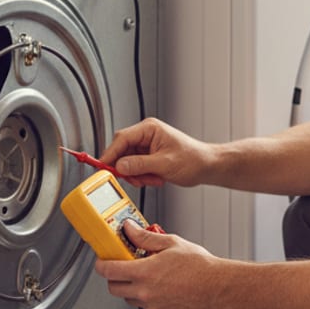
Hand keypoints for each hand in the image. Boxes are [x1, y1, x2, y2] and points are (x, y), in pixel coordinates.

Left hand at [95, 221, 222, 308]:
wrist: (219, 287)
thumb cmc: (200, 266)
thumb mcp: (171, 243)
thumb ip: (145, 237)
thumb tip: (130, 230)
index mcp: (145, 272)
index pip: (108, 271)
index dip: (101, 265)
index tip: (102, 261)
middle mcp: (145, 292)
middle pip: (113, 288)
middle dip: (114, 277)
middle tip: (123, 268)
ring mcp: (153, 306)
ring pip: (129, 299)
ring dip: (131, 288)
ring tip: (147, 277)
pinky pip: (146, 307)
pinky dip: (148, 298)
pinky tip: (162, 287)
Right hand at [98, 118, 213, 188]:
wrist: (206, 166)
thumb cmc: (193, 159)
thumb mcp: (164, 164)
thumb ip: (139, 165)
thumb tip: (120, 166)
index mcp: (149, 129)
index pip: (122, 139)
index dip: (110, 154)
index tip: (103, 167)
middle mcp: (145, 135)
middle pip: (121, 151)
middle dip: (127, 168)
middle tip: (135, 179)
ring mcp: (146, 146)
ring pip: (127, 163)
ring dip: (137, 175)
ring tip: (153, 179)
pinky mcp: (148, 157)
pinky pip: (135, 168)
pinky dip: (142, 177)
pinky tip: (155, 179)